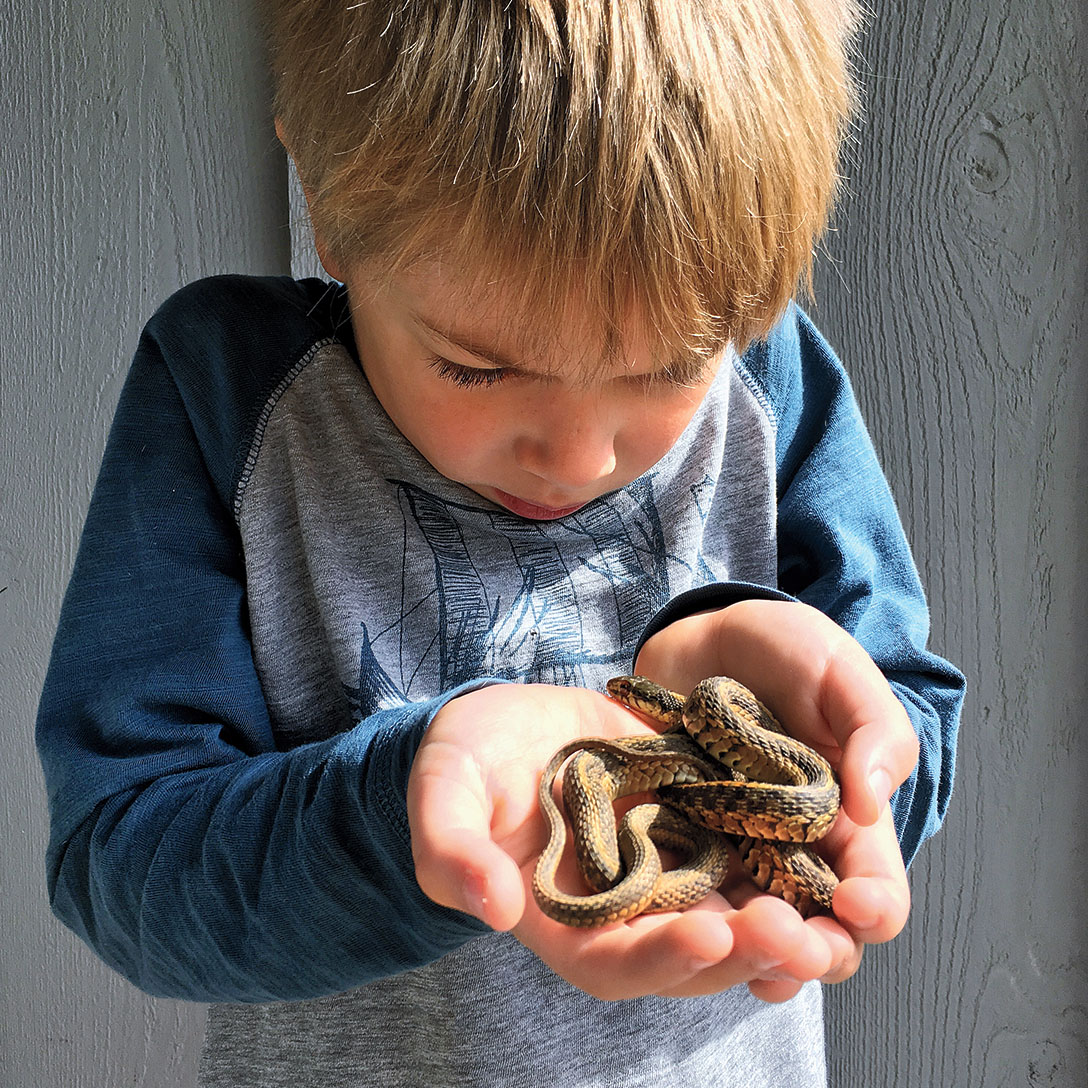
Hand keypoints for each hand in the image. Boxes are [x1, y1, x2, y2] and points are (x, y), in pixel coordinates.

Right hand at [407, 682, 839, 999]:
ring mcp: (669, 864)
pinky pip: (752, 843)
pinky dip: (792, 850)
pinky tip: (833, 837)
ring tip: (835, 905)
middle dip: (748, 951)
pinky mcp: (699, 818)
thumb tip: (491, 907)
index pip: (615, 961)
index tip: (710, 938)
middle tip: (798, 934)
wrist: (507, 720)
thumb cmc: (465, 759)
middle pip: (695, 952)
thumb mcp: (444, 790)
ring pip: (737, 907)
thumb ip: (451, 848)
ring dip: (787, 914)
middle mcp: (628, 906)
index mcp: (566, 920)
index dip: (661, 958)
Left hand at [633, 598, 919, 1000]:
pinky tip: (684, 936)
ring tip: (740, 945)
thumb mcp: (840, 672)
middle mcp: (794, 852)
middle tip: (795, 945)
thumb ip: (872, 729)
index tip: (855, 900)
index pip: (877, 889)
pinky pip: (687, 899)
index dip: (874, 906)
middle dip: (816, 951)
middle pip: (819, 931)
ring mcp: (734, 853)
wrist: (702, 635)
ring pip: (752, 931)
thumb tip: (873, 805)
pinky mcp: (680, 844)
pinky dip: (690, 925)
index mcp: (848, 821)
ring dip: (753, 953)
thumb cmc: (784, 649)